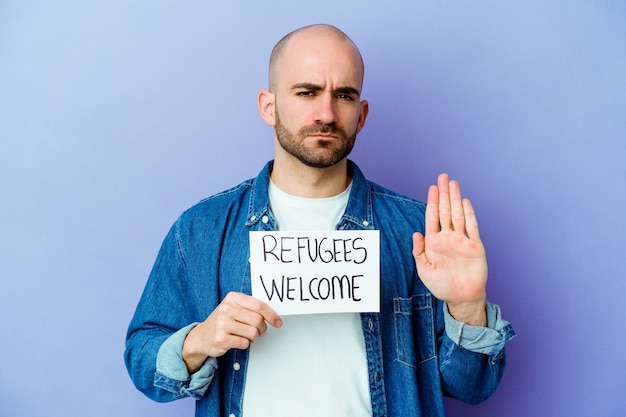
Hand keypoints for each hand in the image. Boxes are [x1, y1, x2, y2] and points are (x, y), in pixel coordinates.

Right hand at [182, 292, 281, 372]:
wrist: (201, 336)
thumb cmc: (222, 321)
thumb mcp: (234, 307)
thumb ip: (251, 307)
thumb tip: (273, 313)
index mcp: (233, 298)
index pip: (259, 305)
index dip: (272, 315)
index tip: (278, 322)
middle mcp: (227, 308)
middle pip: (258, 320)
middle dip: (263, 328)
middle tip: (260, 331)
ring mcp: (222, 323)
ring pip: (253, 332)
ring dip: (255, 337)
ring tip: (249, 336)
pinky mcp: (221, 338)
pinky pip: (244, 342)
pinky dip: (245, 343)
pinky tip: (238, 340)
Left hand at [412, 174, 487, 325]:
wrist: (461, 298)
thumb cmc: (441, 285)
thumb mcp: (424, 270)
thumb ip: (418, 251)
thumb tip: (415, 234)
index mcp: (435, 242)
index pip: (432, 217)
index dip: (432, 202)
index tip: (432, 188)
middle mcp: (448, 238)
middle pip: (445, 211)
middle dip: (444, 194)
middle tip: (443, 177)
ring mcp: (462, 240)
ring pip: (458, 215)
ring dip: (455, 199)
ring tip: (453, 183)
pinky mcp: (475, 246)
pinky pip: (472, 227)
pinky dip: (469, 214)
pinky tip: (465, 202)